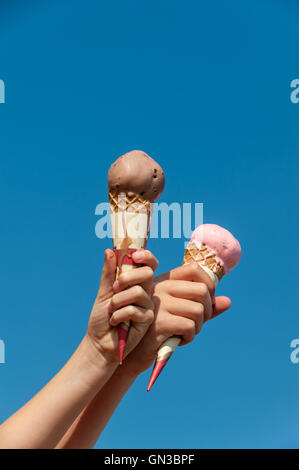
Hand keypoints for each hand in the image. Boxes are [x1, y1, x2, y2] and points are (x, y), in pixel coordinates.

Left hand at [86, 248, 157, 364]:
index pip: (148, 264)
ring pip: (138, 292)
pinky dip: (118, 315)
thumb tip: (109, 250)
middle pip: (147, 273)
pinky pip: (133, 310)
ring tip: (112, 310)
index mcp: (136, 283)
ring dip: (118, 300)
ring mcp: (147, 305)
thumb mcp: (104, 292)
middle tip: (114, 287)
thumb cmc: (102, 317)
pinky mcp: (147, 320)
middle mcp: (145, 292)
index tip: (134, 255)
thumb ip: (109, 273)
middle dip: (128, 277)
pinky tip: (115, 322)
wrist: (99, 343)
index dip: (146, 256)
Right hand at [123, 262, 230, 374]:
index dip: (209, 284)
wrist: (133, 350)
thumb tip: (228, 301)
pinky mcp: (160, 322)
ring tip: (186, 332)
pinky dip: (189, 337)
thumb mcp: (180, 313)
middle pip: (202, 291)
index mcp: (165, 280)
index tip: (206, 301)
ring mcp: (159, 304)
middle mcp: (162, 287)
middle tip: (197, 322)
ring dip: (198, 327)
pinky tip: (178, 339)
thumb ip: (203, 306)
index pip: (195, 268)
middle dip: (207, 311)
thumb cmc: (159, 329)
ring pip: (199, 311)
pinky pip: (190, 327)